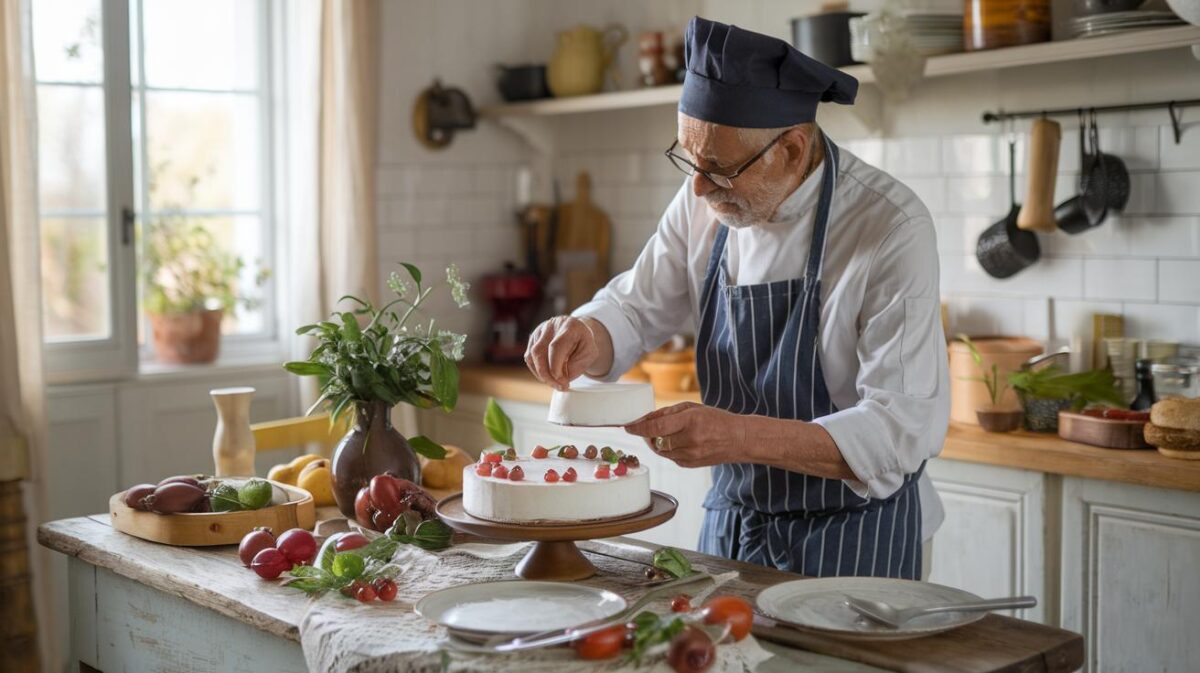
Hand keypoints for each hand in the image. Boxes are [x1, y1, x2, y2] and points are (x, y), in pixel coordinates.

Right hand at [524, 316, 599, 389]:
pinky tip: (548, 376)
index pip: (555, 347)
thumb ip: (577, 365)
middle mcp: (551, 326)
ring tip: (555, 383)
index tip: (563, 382)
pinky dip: (537, 371)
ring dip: (542, 375)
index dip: (555, 367)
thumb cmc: (583, 343)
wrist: (576, 331)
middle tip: (560, 387)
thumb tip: (560, 378)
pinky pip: (529, 359)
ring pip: (532, 357)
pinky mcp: (533, 338)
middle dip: (548, 375)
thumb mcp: (590, 353)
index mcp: (569, 326)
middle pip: (539, 352)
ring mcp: (539, 331)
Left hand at [623, 402, 748, 467]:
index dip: (638, 427)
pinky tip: (677, 442)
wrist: (739, 439)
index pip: (656, 427)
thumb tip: (645, 418)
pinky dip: (667, 450)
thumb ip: (668, 413)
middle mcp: (690, 441)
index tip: (627, 426)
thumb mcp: (693, 408)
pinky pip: (669, 457)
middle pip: (655, 440)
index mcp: (690, 422)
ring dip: (657, 442)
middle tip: (647, 426)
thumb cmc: (716, 420)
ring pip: (660, 450)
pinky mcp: (689, 465)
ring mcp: (690, 456)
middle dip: (648, 434)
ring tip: (666, 433)